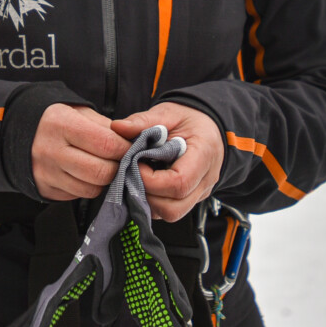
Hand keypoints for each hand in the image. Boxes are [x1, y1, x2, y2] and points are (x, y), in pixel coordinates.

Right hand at [32, 104, 131, 200]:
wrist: (23, 134)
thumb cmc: (61, 122)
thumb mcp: (82, 114)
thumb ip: (109, 128)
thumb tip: (136, 143)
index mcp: (61, 123)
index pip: (106, 144)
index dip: (125, 148)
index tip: (131, 148)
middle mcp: (50, 149)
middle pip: (101, 171)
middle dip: (117, 167)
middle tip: (120, 161)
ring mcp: (46, 172)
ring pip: (92, 189)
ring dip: (104, 180)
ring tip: (102, 166)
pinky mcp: (46, 189)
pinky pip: (79, 196)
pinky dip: (89, 187)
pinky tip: (86, 175)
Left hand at [110, 103, 223, 221]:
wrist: (207, 125)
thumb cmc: (189, 119)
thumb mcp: (167, 112)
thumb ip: (143, 121)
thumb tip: (117, 127)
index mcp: (204, 155)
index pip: (178, 183)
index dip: (151, 180)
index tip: (136, 164)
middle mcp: (205, 180)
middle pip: (175, 207)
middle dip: (147, 195)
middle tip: (134, 174)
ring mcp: (200, 193)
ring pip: (171, 213)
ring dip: (148, 201)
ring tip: (140, 178)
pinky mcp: (191, 199)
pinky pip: (170, 210)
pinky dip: (154, 202)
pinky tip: (147, 183)